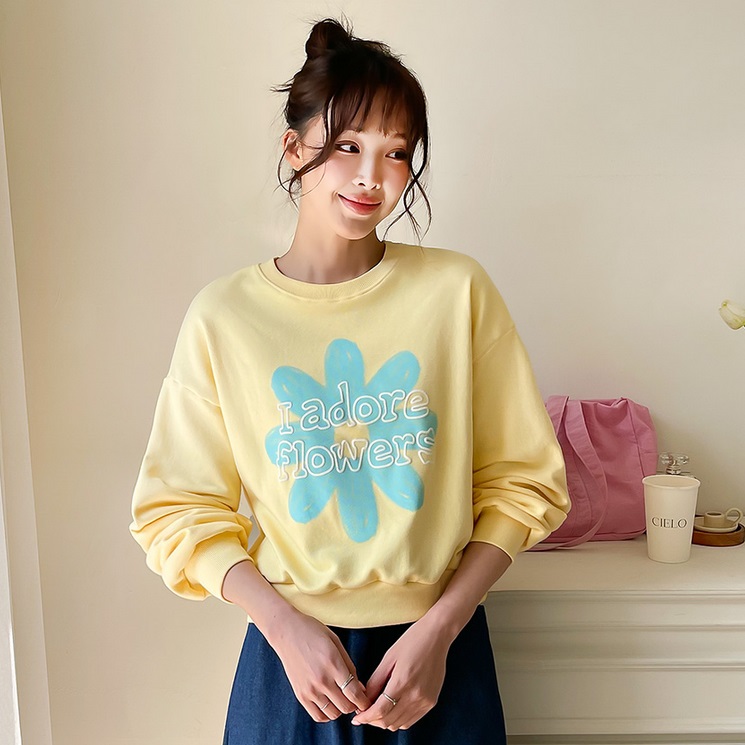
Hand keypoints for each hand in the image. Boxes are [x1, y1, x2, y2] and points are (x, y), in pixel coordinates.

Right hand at [264, 607, 371, 722]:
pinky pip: (318, 716)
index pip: (354, 693)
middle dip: (355, 704)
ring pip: (333, 714)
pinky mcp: (300, 695)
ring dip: (341, 709)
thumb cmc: (313, 632)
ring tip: (341, 698)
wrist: (287, 632)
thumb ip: (349, 666)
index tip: (367, 701)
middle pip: (346, 707)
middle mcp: (322, 680)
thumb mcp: (336, 643)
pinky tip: (330, 704)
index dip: (364, 701)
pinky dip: (327, 714)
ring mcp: (310, 689)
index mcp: (333, 664)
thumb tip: (360, 688)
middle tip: (355, 697)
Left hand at [351, 614, 451, 730]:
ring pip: (399, 724)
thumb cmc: (412, 641)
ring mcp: (425, 701)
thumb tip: (364, 699)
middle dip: (372, 720)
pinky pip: (411, 720)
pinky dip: (398, 719)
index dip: (365, 717)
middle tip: (364, 714)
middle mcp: (416, 695)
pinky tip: (392, 709)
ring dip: (385, 721)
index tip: (356, 718)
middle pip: (388, 721)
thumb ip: (375, 681)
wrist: (437, 636)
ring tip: (377, 711)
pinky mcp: (431, 702)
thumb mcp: (389, 658)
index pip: (380, 711)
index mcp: (403, 681)